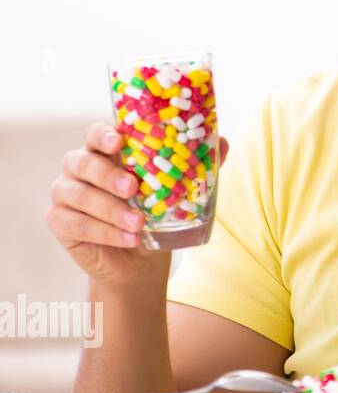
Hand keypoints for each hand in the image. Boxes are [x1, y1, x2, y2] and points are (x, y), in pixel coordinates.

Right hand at [46, 121, 229, 289]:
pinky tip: (128, 238)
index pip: (95, 134)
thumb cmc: (155, 213)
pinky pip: (75, 224)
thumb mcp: (177, 189)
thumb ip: (196, 165)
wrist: (140, 259)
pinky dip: (103, 232)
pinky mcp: (59, 222)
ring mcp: (65, 194)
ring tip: (138, 223)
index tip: (117, 140)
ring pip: (77, 195)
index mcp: (105, 152)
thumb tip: (223, 141)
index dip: (102, 134)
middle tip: (133, 188)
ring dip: (109, 209)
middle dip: (107, 175)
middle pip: (81, 162)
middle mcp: (79, 168)